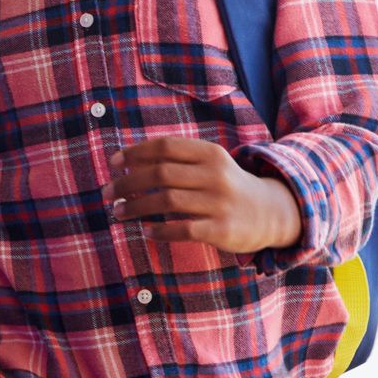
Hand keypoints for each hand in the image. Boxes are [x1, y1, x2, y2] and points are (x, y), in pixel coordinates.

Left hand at [106, 137, 301, 255]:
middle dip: (127, 182)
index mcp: (210, 153)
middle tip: (107, 193)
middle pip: (160, 173)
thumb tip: (127, 161)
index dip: (135, 152)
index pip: (165, 146)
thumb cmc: (227, 186)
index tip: (113, 163)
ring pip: (166, 200)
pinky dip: (159, 230)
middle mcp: (215, 174)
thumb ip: (178, 159)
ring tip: (118, 212)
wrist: (271, 213)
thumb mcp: (210, 164)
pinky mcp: (221, 229)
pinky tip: (146, 231)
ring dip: (135, 206)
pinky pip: (182, 229)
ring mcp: (219, 202)